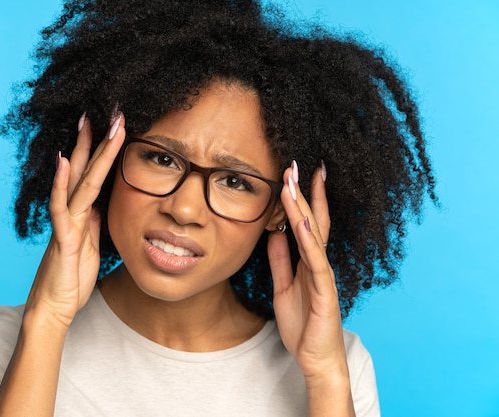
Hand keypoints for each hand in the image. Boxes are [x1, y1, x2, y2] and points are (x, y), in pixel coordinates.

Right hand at [24, 113, 125, 328]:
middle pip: (86, 169)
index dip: (105, 151)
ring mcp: (66, 223)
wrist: (54, 309)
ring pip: (78, 181)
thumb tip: (100, 203)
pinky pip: (62, 208)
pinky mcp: (64, 239)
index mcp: (83, 214)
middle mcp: (73, 213)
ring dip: (85, 151)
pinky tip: (63, 161)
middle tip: (106, 109)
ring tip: (89, 122)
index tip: (116, 126)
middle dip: (97, 139)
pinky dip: (62, 184)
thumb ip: (94, 222)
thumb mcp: (92, 246)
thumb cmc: (72, 279)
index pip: (95, 176)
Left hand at [267, 161, 347, 381]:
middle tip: (298, 164)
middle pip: (314, 221)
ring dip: (305, 207)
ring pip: (314, 235)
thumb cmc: (303, 326)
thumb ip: (281, 262)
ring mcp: (324, 276)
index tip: (294, 174)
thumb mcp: (284, 287)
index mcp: (310, 263)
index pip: (307, 224)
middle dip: (306, 192)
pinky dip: (310, 240)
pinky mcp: (325, 292)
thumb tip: (274, 235)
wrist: (316, 360)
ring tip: (296, 181)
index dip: (301, 199)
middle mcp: (319, 264)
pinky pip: (316, 262)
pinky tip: (303, 221)